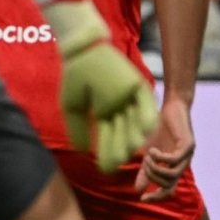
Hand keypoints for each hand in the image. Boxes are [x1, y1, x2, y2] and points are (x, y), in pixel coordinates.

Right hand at [49, 2, 159, 173]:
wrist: (82, 50)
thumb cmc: (74, 76)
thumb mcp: (73, 108)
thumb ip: (78, 129)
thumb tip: (83, 152)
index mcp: (104, 114)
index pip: (107, 138)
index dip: (107, 153)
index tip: (105, 169)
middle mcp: (119, 108)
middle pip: (123, 134)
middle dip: (120, 149)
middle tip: (119, 164)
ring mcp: (130, 98)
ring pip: (136, 123)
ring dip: (135, 138)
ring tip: (132, 152)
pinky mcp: (139, 87)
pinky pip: (146, 106)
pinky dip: (145, 120)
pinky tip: (144, 133)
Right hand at [135, 96, 194, 201]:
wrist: (170, 109)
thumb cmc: (159, 130)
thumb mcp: (148, 154)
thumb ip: (145, 171)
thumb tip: (138, 190)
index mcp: (174, 168)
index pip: (168, 190)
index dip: (157, 197)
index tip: (142, 199)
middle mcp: (183, 164)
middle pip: (169, 184)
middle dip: (152, 177)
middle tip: (145, 164)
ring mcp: (188, 155)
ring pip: (171, 174)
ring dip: (155, 169)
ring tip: (148, 157)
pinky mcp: (188, 145)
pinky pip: (173, 160)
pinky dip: (160, 158)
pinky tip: (153, 150)